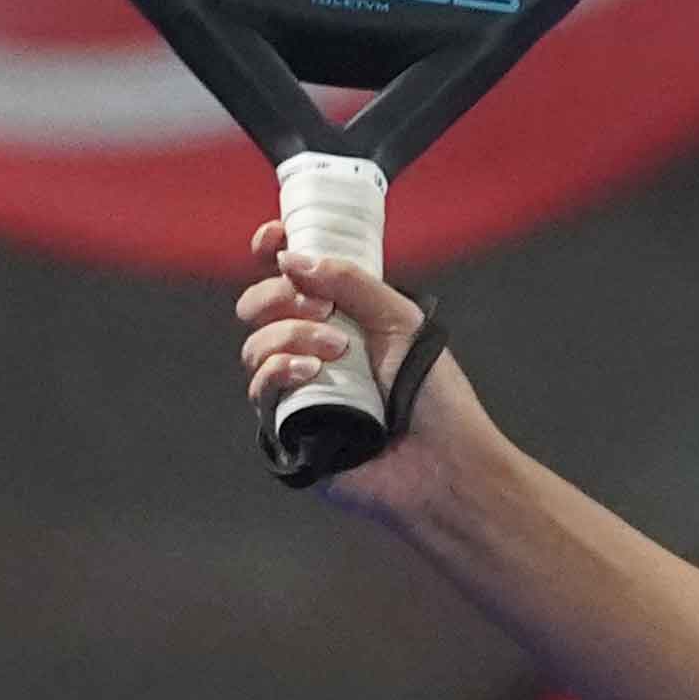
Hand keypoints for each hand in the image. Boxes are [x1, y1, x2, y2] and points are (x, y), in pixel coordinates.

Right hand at [226, 225, 481, 500]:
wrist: (444, 461)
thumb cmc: (434, 394)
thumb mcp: (400, 319)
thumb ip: (349, 280)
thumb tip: (289, 257)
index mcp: (340, 318)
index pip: (290, 277)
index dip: (273, 251)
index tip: (273, 238)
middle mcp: (313, 351)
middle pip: (258, 306)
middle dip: (279, 295)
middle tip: (323, 308)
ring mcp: (297, 390)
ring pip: (255, 346)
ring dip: (291, 335)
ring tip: (337, 351)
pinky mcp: (288, 429)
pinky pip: (259, 389)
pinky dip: (278, 371)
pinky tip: (310, 373)